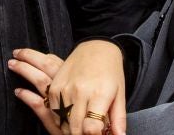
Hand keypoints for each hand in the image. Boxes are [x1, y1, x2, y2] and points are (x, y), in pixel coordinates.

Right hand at [11, 41, 126, 134]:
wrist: (97, 47)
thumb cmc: (111, 72)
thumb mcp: (120, 94)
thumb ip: (118, 119)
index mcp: (99, 94)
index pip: (91, 128)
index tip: (97, 134)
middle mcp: (80, 91)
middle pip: (75, 129)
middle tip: (88, 131)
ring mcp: (65, 89)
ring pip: (63, 123)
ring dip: (71, 129)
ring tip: (80, 124)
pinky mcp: (55, 86)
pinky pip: (53, 112)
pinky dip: (60, 119)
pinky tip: (70, 116)